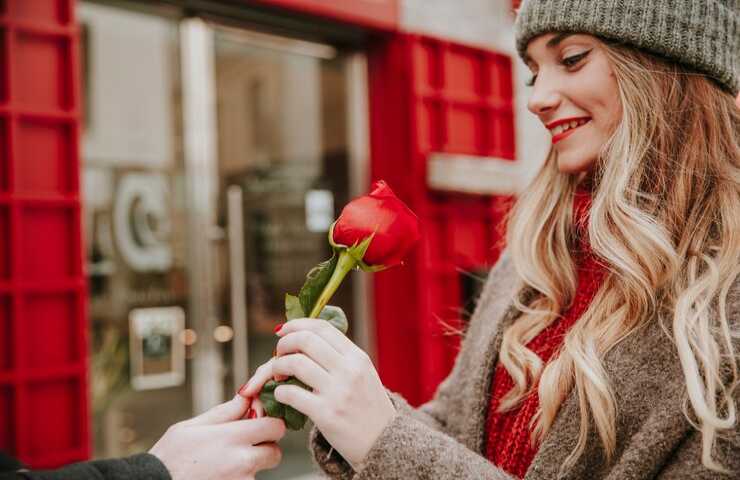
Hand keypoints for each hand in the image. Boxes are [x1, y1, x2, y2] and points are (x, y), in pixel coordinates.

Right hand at [149, 395, 285, 479]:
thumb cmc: (168, 458)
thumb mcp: (192, 426)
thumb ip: (225, 412)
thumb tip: (246, 397)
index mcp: (232, 438)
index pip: (275, 427)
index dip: (271, 423)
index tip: (260, 422)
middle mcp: (241, 462)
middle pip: (275, 452)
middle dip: (265, 447)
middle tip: (245, 445)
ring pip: (260, 470)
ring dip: (250, 465)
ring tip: (222, 462)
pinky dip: (238, 478)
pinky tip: (219, 474)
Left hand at [239, 319, 396, 469]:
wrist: (385, 444)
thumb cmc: (369, 409)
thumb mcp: (364, 374)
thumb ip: (341, 357)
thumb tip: (307, 338)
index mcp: (358, 357)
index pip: (322, 328)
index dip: (297, 325)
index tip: (283, 332)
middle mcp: (349, 370)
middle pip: (305, 340)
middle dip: (284, 344)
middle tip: (278, 354)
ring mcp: (338, 392)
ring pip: (295, 364)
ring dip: (278, 367)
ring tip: (279, 376)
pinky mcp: (326, 415)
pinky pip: (291, 394)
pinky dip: (280, 392)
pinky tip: (282, 395)